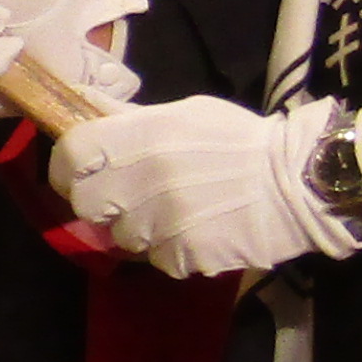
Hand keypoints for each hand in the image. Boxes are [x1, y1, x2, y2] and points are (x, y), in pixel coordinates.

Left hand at [50, 95, 361, 276]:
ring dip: (141, 228)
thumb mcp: (185, 113)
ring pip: (123, 237)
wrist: (297, 182)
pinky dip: (173, 250)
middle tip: (125, 196)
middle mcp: (144, 179)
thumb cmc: (240, 140)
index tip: (74, 172)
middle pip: (85, 204)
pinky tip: (199, 231)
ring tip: (176, 212)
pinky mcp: (185, 255)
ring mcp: (163, 221)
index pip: (71, 154)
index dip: (64, 166)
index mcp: (141, 136)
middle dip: (98, 202)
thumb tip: (82, 103)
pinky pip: (159, 259)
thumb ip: (130, 117)